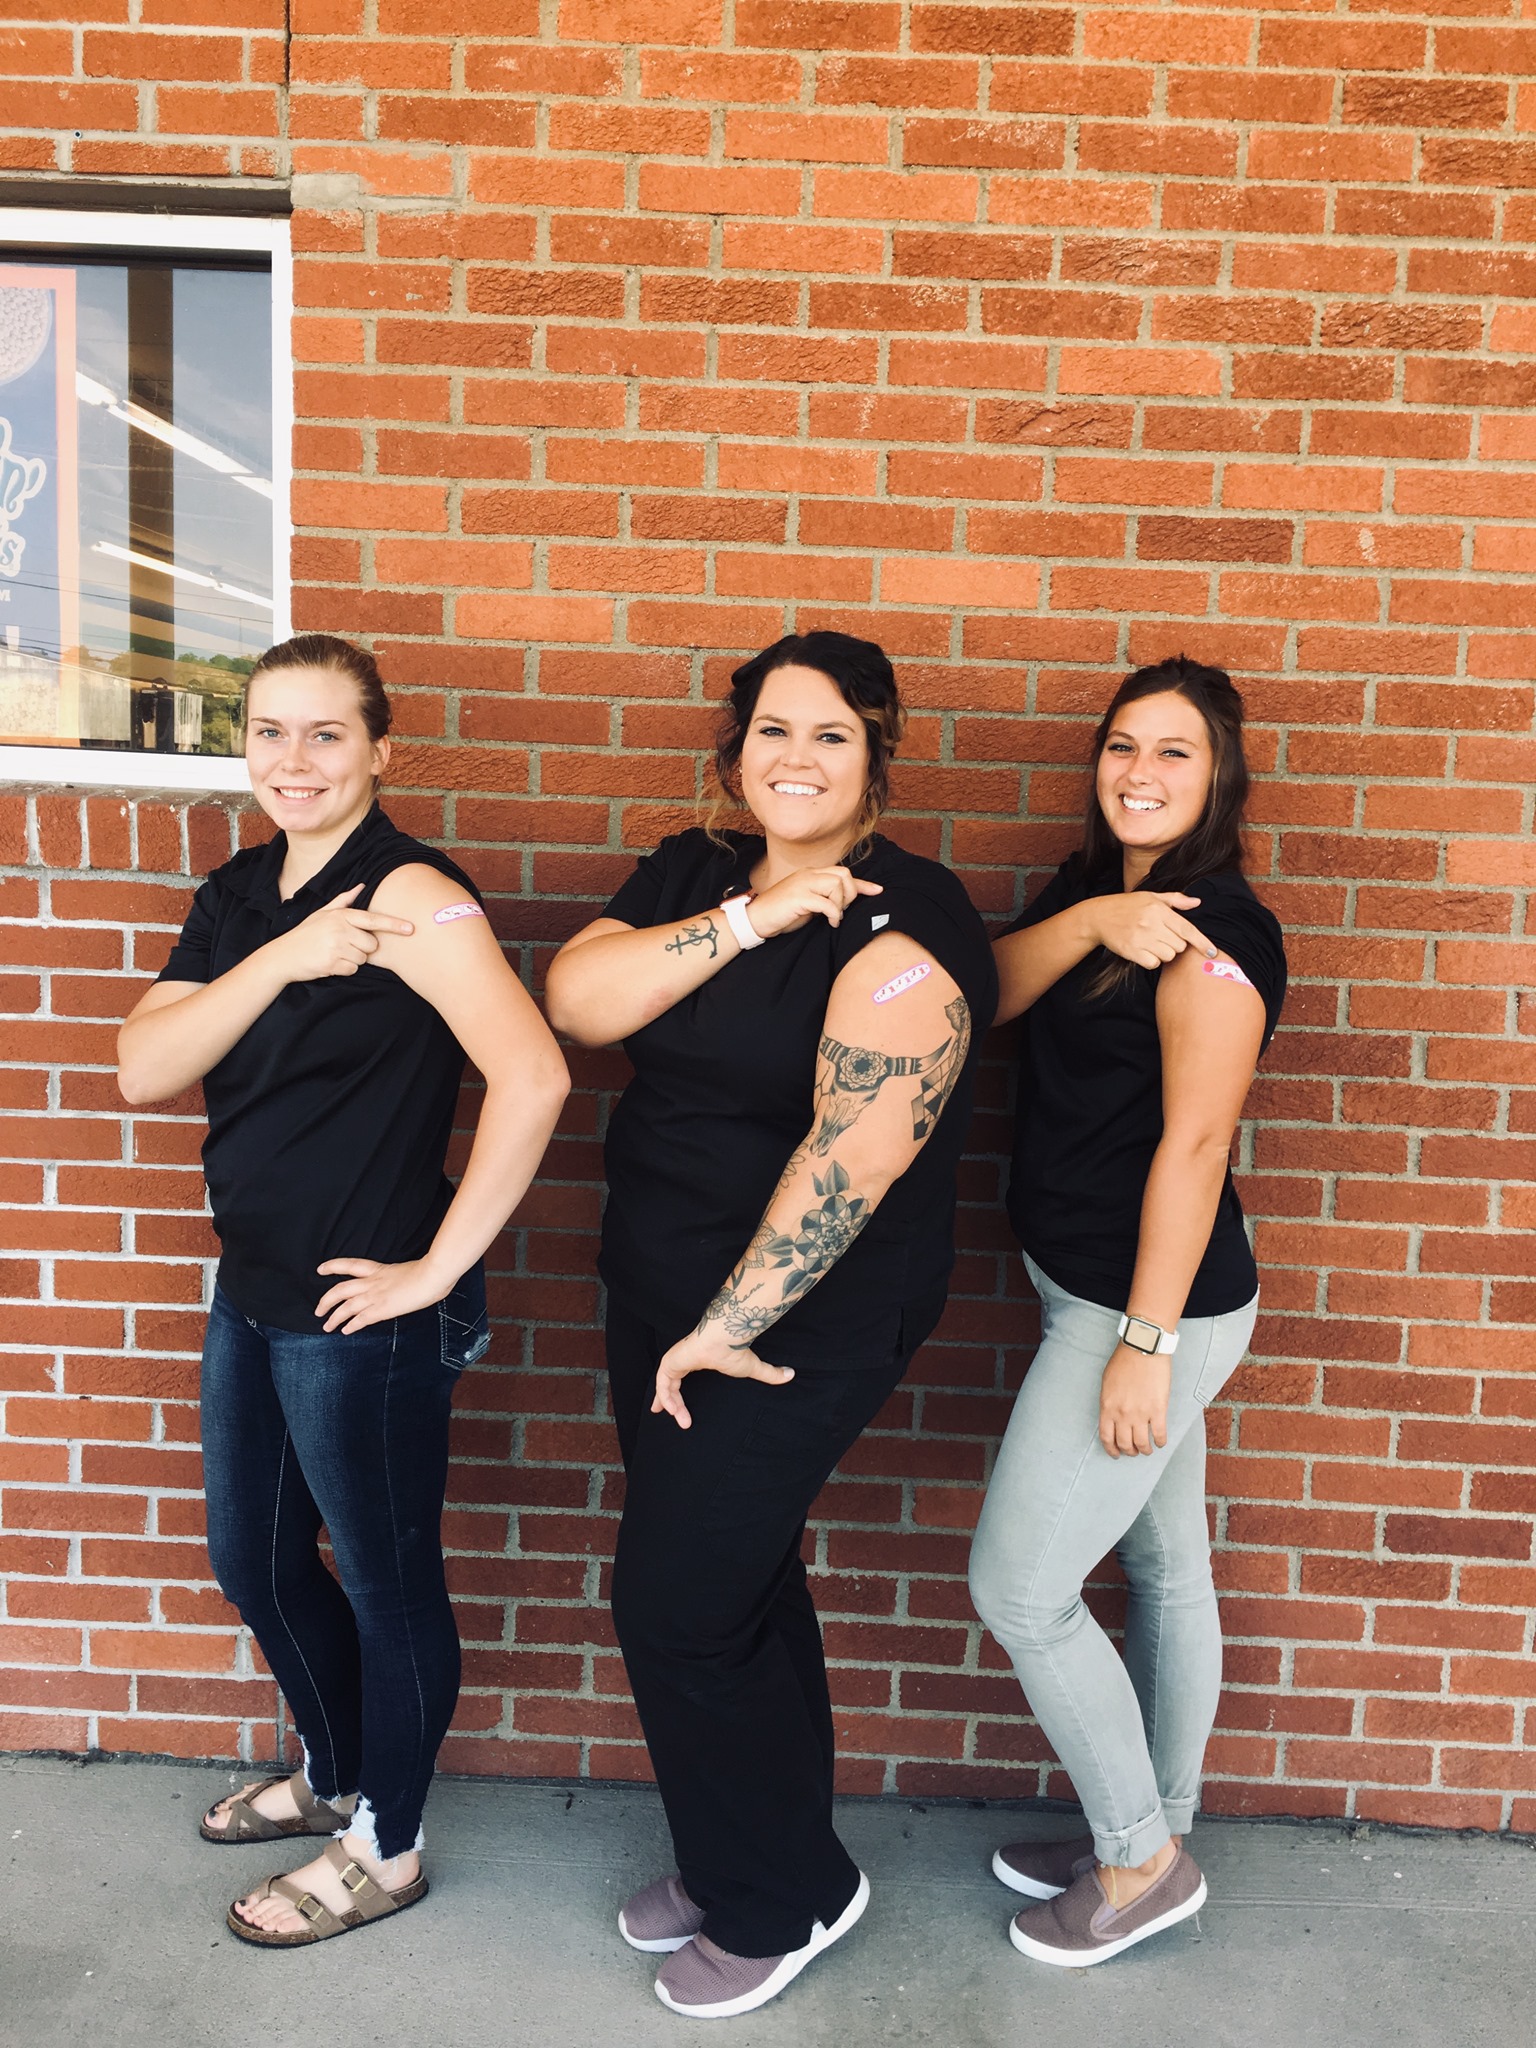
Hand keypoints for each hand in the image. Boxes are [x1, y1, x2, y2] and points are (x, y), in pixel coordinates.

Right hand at [268, 885, 414, 983]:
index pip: (372, 919)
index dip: (393, 925)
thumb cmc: (306, 933)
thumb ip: (344, 900)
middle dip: (363, 948)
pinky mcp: (332, 963)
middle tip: (344, 946)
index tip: (410, 928)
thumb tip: (362, 886)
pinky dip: (344, 969)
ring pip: (363, 959)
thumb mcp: (322, 913)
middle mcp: (339, 929)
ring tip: (334, 954)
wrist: (283, 955)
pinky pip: (353, 970)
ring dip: (353, 960)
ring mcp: (336, 946)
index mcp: (340, 915)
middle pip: (372, 944)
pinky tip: (330, 963)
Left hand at [314, 1257, 445, 1333]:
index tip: (320, 1269)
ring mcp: (375, 1296)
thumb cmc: (428, 1271)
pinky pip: (360, 1319)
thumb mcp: (408, 1270)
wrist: (432, 1275)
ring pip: (345, 1307)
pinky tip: (345, 1331)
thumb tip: (402, 1284)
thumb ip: (399, 1278)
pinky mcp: (381, 1309)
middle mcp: (372, 1282)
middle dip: (326, 1301)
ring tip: (326, 1326)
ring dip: (333, 1317)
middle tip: (318, 1310)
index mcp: (379, 1269)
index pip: (350, 1265)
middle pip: (340, 1290)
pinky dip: (351, 1325)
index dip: (333, 1266)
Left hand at [651, 1324, 794, 1429]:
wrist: (725, 1336)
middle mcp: (683, 1359)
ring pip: (664, 1384)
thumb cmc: (735, 1351)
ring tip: (680, 1420)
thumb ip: (770, 1374)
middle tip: (669, 1415)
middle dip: (665, 1399)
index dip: (676, 1392)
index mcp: (697, 1359)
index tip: (674, 1408)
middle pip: (667, 1381)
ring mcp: (675, 1359)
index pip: (680, 1377)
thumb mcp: (752, 1368)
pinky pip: (663, 1383)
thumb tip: (791, 1375)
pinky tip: (674, 1410)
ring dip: (669, 1402)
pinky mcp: (671, 1361)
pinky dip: (666, 1396)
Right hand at [746, 866, 882, 939]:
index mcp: (810, 874)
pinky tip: (831, 923)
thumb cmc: (781, 914)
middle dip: (850, 893)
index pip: (841, 873)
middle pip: (844, 874)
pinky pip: (826, 902)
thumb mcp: (807, 904)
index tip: (878, 890)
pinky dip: (834, 914)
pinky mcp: (798, 897)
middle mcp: (808, 874)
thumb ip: (823, 899)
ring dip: (841, 904)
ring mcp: (803, 884)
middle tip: (842, 910)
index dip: (862, 883)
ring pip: (837, 885)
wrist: (756, 919)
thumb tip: (843, 905)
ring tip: (834, 917)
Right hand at [1090, 892, 1212, 970]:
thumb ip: (1175, 900)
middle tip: (1161, 937)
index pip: (1187, 928)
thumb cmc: (1127, 906)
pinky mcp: (1131, 951)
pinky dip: (1151, 960)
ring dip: (1163, 953)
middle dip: (1175, 944)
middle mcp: (1151, 923)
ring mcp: (1141, 938)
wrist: (1098, 916)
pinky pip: (1153, 963)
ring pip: (1168, 956)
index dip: (1202, 942)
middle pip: (1180, 946)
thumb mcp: (1151, 896)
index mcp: (1159, 909)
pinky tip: (1143, 951)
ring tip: (1151, 943)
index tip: (1213, 953)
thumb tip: (1197, 902)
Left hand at [1098, 1343, 1170, 1458]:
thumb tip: (1112, 1418)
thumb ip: (1108, 1403)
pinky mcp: (1158, 1410)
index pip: (1107, 1437)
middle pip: (1125, 1443)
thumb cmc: (1123, 1362)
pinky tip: (1161, 1442)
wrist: (1142, 1348)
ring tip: (1148, 1450)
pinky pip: (1160, 1434)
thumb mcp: (1107, 1384)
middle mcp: (1122, 1414)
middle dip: (1129, 1451)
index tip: (1116, 1454)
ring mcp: (1141, 1413)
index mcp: (1107, 1407)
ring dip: (1145, 1450)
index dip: (1111, 1449)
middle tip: (1133, 1452)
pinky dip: (1161, 1442)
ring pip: (1142, 1443)